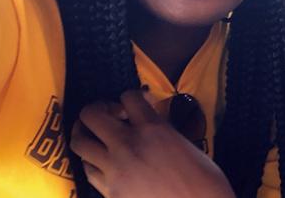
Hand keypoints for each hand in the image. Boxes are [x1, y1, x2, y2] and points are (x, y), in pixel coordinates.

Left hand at [70, 90, 234, 197]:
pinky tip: (103, 161)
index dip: (133, 96)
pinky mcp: (110, 192)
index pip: (128, 97)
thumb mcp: (186, 144)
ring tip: (98, 136)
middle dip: (98, 109)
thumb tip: (149, 123)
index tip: (138, 103)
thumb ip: (163, 130)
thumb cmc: (204, 180)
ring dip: (87, 134)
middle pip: (91, 115)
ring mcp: (115, 170)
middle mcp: (128, 145)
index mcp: (153, 129)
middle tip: (111, 115)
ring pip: (80, 143)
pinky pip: (88, 170)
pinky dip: (92, 161)